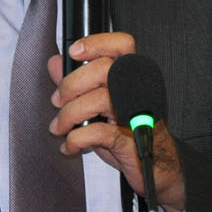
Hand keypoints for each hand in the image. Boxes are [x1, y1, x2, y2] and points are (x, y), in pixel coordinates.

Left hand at [49, 33, 184, 209]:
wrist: (156, 168)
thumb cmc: (130, 134)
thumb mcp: (98, 106)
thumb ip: (76, 82)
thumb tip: (55, 62)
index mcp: (133, 77)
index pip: (122, 45)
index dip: (97, 42)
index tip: (74, 52)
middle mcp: (137, 91)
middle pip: (103, 69)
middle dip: (71, 84)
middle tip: (58, 101)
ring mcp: (136, 114)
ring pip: (99, 99)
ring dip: (69, 114)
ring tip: (60, 127)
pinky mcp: (130, 139)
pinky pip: (97, 132)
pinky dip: (76, 139)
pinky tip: (70, 146)